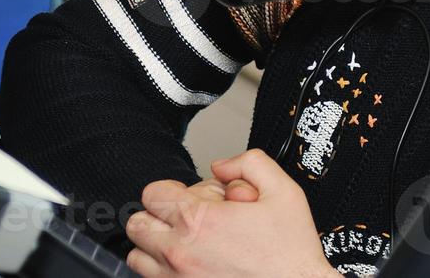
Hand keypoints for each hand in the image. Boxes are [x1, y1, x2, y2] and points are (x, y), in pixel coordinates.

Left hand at [125, 149, 335, 276]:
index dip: (173, 190)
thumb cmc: (291, 254)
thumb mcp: (283, 191)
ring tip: (186, 244)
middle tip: (185, 220)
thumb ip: (249, 163)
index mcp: (200, 222)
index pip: (152, 194)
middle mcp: (181, 254)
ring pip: (137, 258)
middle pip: (137, 225)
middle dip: (158, 216)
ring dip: (155, 247)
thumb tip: (221, 166)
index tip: (190, 198)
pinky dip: (164, 271)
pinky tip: (193, 265)